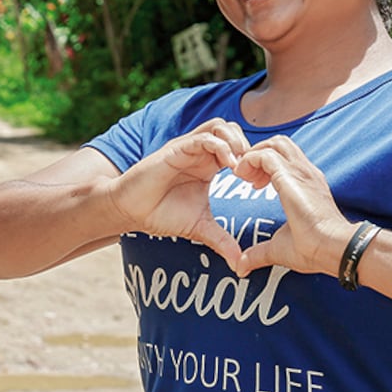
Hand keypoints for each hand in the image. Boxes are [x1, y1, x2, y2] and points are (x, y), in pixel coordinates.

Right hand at [108, 118, 249, 267]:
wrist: (131, 211)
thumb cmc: (161, 214)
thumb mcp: (200, 228)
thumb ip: (222, 241)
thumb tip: (240, 265)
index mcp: (209, 165)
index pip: (239, 147)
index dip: (254, 161)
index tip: (261, 183)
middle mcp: (201, 152)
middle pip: (233, 130)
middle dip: (248, 147)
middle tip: (253, 173)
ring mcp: (188, 148)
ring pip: (220, 126)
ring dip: (236, 142)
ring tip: (242, 167)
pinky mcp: (176, 149)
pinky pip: (203, 138)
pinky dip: (220, 147)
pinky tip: (229, 166)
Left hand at [232, 136, 354, 276]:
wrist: (333, 247)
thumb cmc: (314, 249)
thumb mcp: (279, 248)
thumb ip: (258, 253)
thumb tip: (241, 267)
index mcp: (307, 184)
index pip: (285, 158)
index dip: (265, 165)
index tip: (254, 186)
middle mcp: (306, 172)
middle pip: (279, 143)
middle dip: (258, 153)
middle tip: (247, 178)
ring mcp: (300, 171)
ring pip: (274, 143)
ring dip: (254, 154)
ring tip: (244, 176)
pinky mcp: (290, 176)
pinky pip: (264, 155)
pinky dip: (249, 160)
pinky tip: (243, 178)